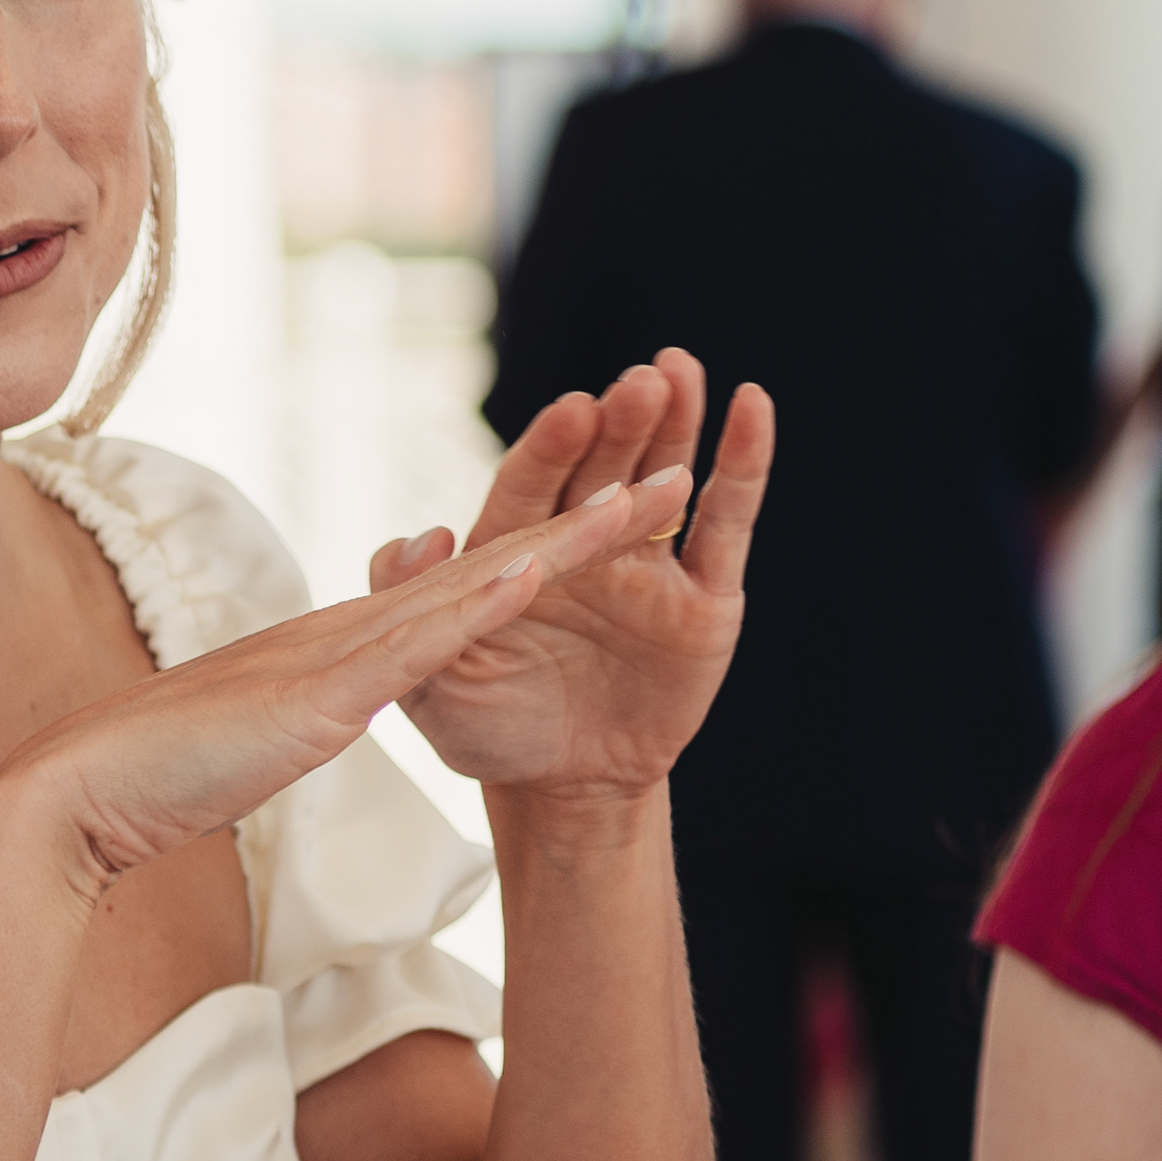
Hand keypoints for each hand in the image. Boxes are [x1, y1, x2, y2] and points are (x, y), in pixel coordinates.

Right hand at [0, 464, 686, 902]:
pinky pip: (419, 643)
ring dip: (570, 541)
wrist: (86, 791)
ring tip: (650, 498)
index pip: (466, 592)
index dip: (546, 555)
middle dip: (589, 523)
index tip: (611, 521)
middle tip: (672, 475)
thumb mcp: (266, 738)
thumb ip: (310, 708)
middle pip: (494, 565)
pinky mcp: (322, 696)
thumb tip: (344, 700)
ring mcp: (339, 656)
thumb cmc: (163, 777)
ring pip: (476, 583)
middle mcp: (353, 631)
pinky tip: (539, 570)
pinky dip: (482, 603)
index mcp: (347, 648)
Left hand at [372, 348, 771, 805]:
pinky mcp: (705, 595)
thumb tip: (418, 535)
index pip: (531, 486)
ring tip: (679, 370)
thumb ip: (410, 608)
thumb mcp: (431, 683)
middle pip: (602, 467)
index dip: (550, 449)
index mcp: (516, 548)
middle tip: (637, 380)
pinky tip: (752, 409)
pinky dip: (741, 465)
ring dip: (674, 423)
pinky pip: (726, 522)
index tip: (570, 413)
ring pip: (664, 477)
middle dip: (618, 423)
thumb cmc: (492, 731)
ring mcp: (647, 563)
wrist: (569, 791)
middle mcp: (584, 542)